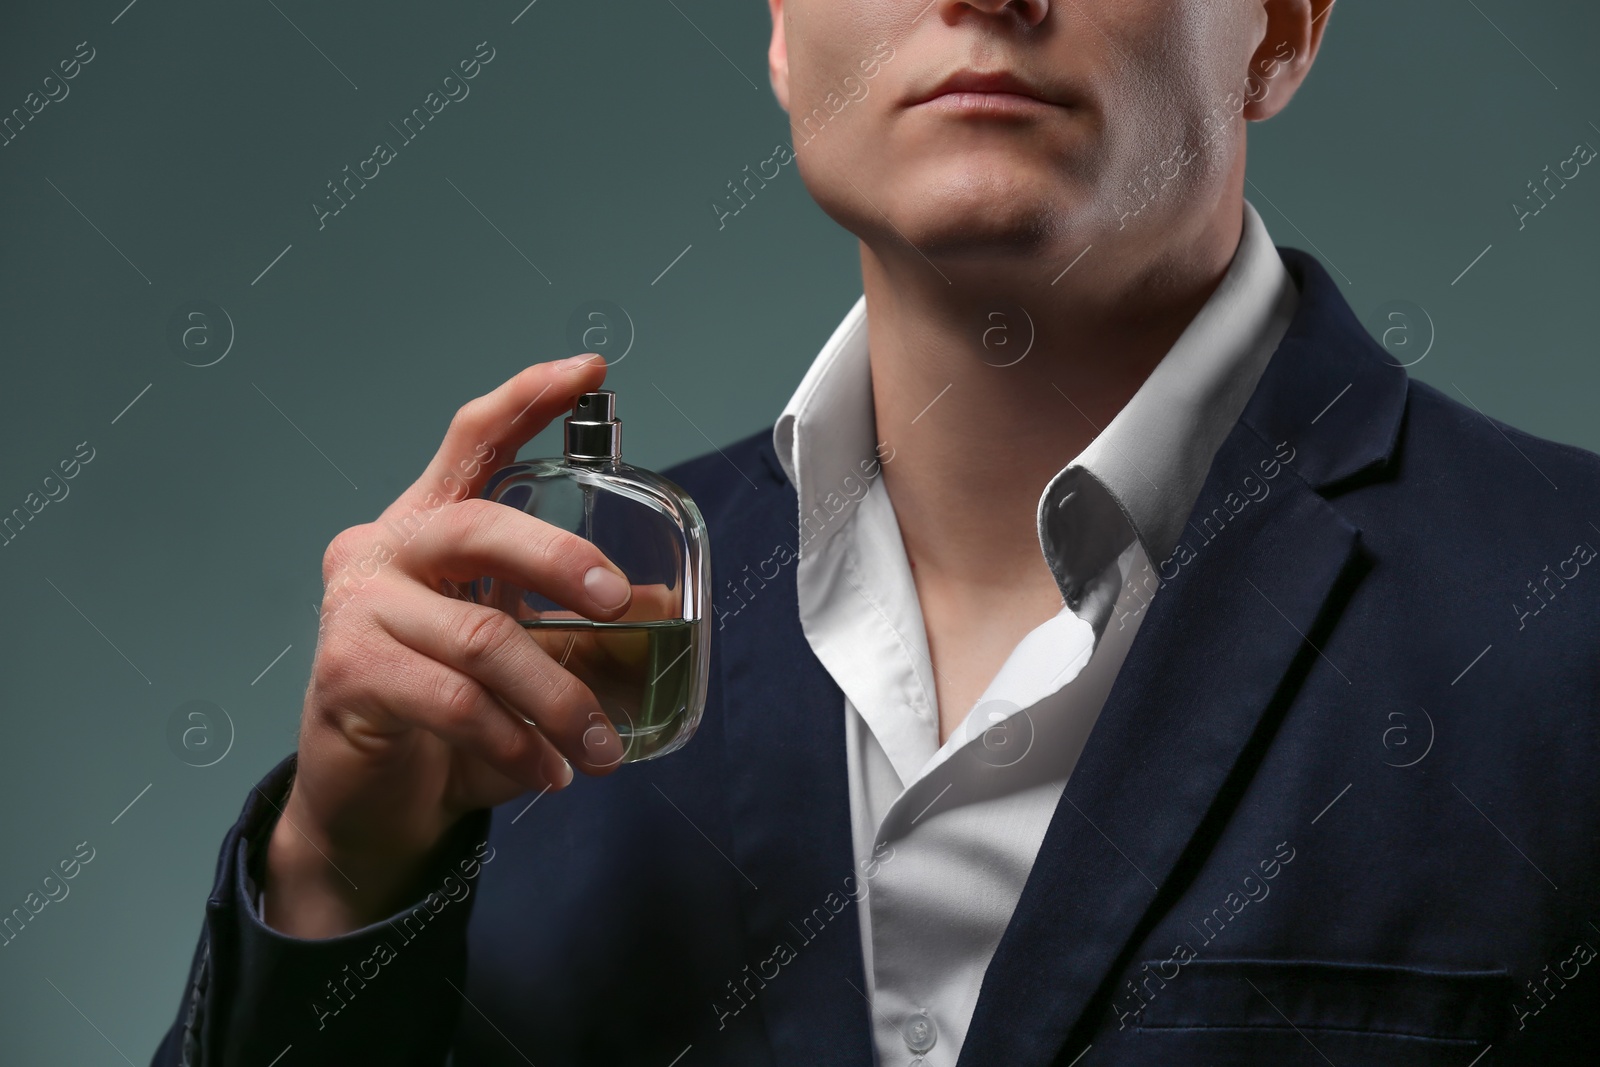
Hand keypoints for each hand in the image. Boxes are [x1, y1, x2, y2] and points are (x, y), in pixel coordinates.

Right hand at [264, 354, 630, 936]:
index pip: (472, 440)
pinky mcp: (347, 672)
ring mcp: (357, 607)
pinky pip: (453, 700)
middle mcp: (384, 548)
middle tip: (619, 604)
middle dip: (562, 559)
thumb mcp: (517, 653)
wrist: (370, 804)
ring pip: (483, 635)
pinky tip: (546, 771)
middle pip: (480, 525)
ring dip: (559, 698)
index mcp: (428, 525)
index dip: (528, 399)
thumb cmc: (447, 717)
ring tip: (600, 747)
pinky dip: (515, 740)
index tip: (591, 370)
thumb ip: (565, 619)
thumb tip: (656, 602)